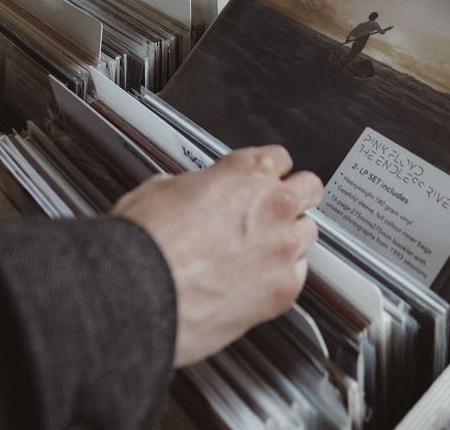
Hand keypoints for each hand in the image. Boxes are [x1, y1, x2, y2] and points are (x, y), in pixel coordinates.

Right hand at [111, 146, 321, 366]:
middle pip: (309, 189)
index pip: (280, 157)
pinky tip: (258, 281)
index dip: (267, 171)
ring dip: (290, 237)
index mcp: (246, 172)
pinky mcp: (284, 289)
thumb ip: (192, 187)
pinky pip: (299, 275)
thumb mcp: (160, 189)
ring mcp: (283, 248)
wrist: (140, 292)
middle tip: (271, 212)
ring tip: (262, 251)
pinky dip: (282, 277)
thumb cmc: (146, 243)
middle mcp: (273, 205)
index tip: (261, 181)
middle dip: (293, 198)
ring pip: (309, 232)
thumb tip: (191, 194)